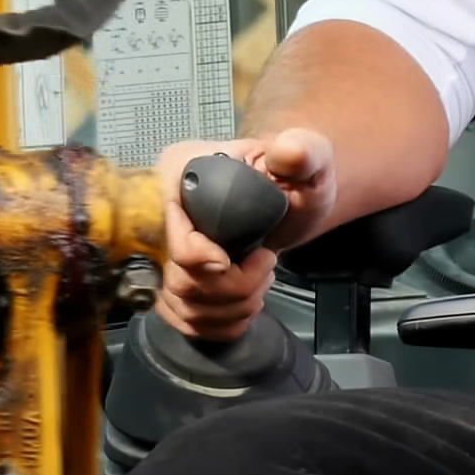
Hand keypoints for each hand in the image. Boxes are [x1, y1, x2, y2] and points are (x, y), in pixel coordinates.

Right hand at [156, 129, 336, 339]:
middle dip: (231, 286)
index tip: (229, 261)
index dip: (198, 255)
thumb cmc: (297, 177)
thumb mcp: (308, 158)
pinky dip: (220, 323)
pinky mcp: (178, 280)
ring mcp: (168, 248)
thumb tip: (288, 153)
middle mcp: (166, 209)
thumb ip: (304, 151)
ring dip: (232, 307)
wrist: (292, 201)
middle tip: (265, 263)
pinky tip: (244, 304)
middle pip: (178, 275)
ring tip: (260, 281)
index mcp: (182, 170)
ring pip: (184, 303)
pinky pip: (186, 321)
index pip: (168, 227)